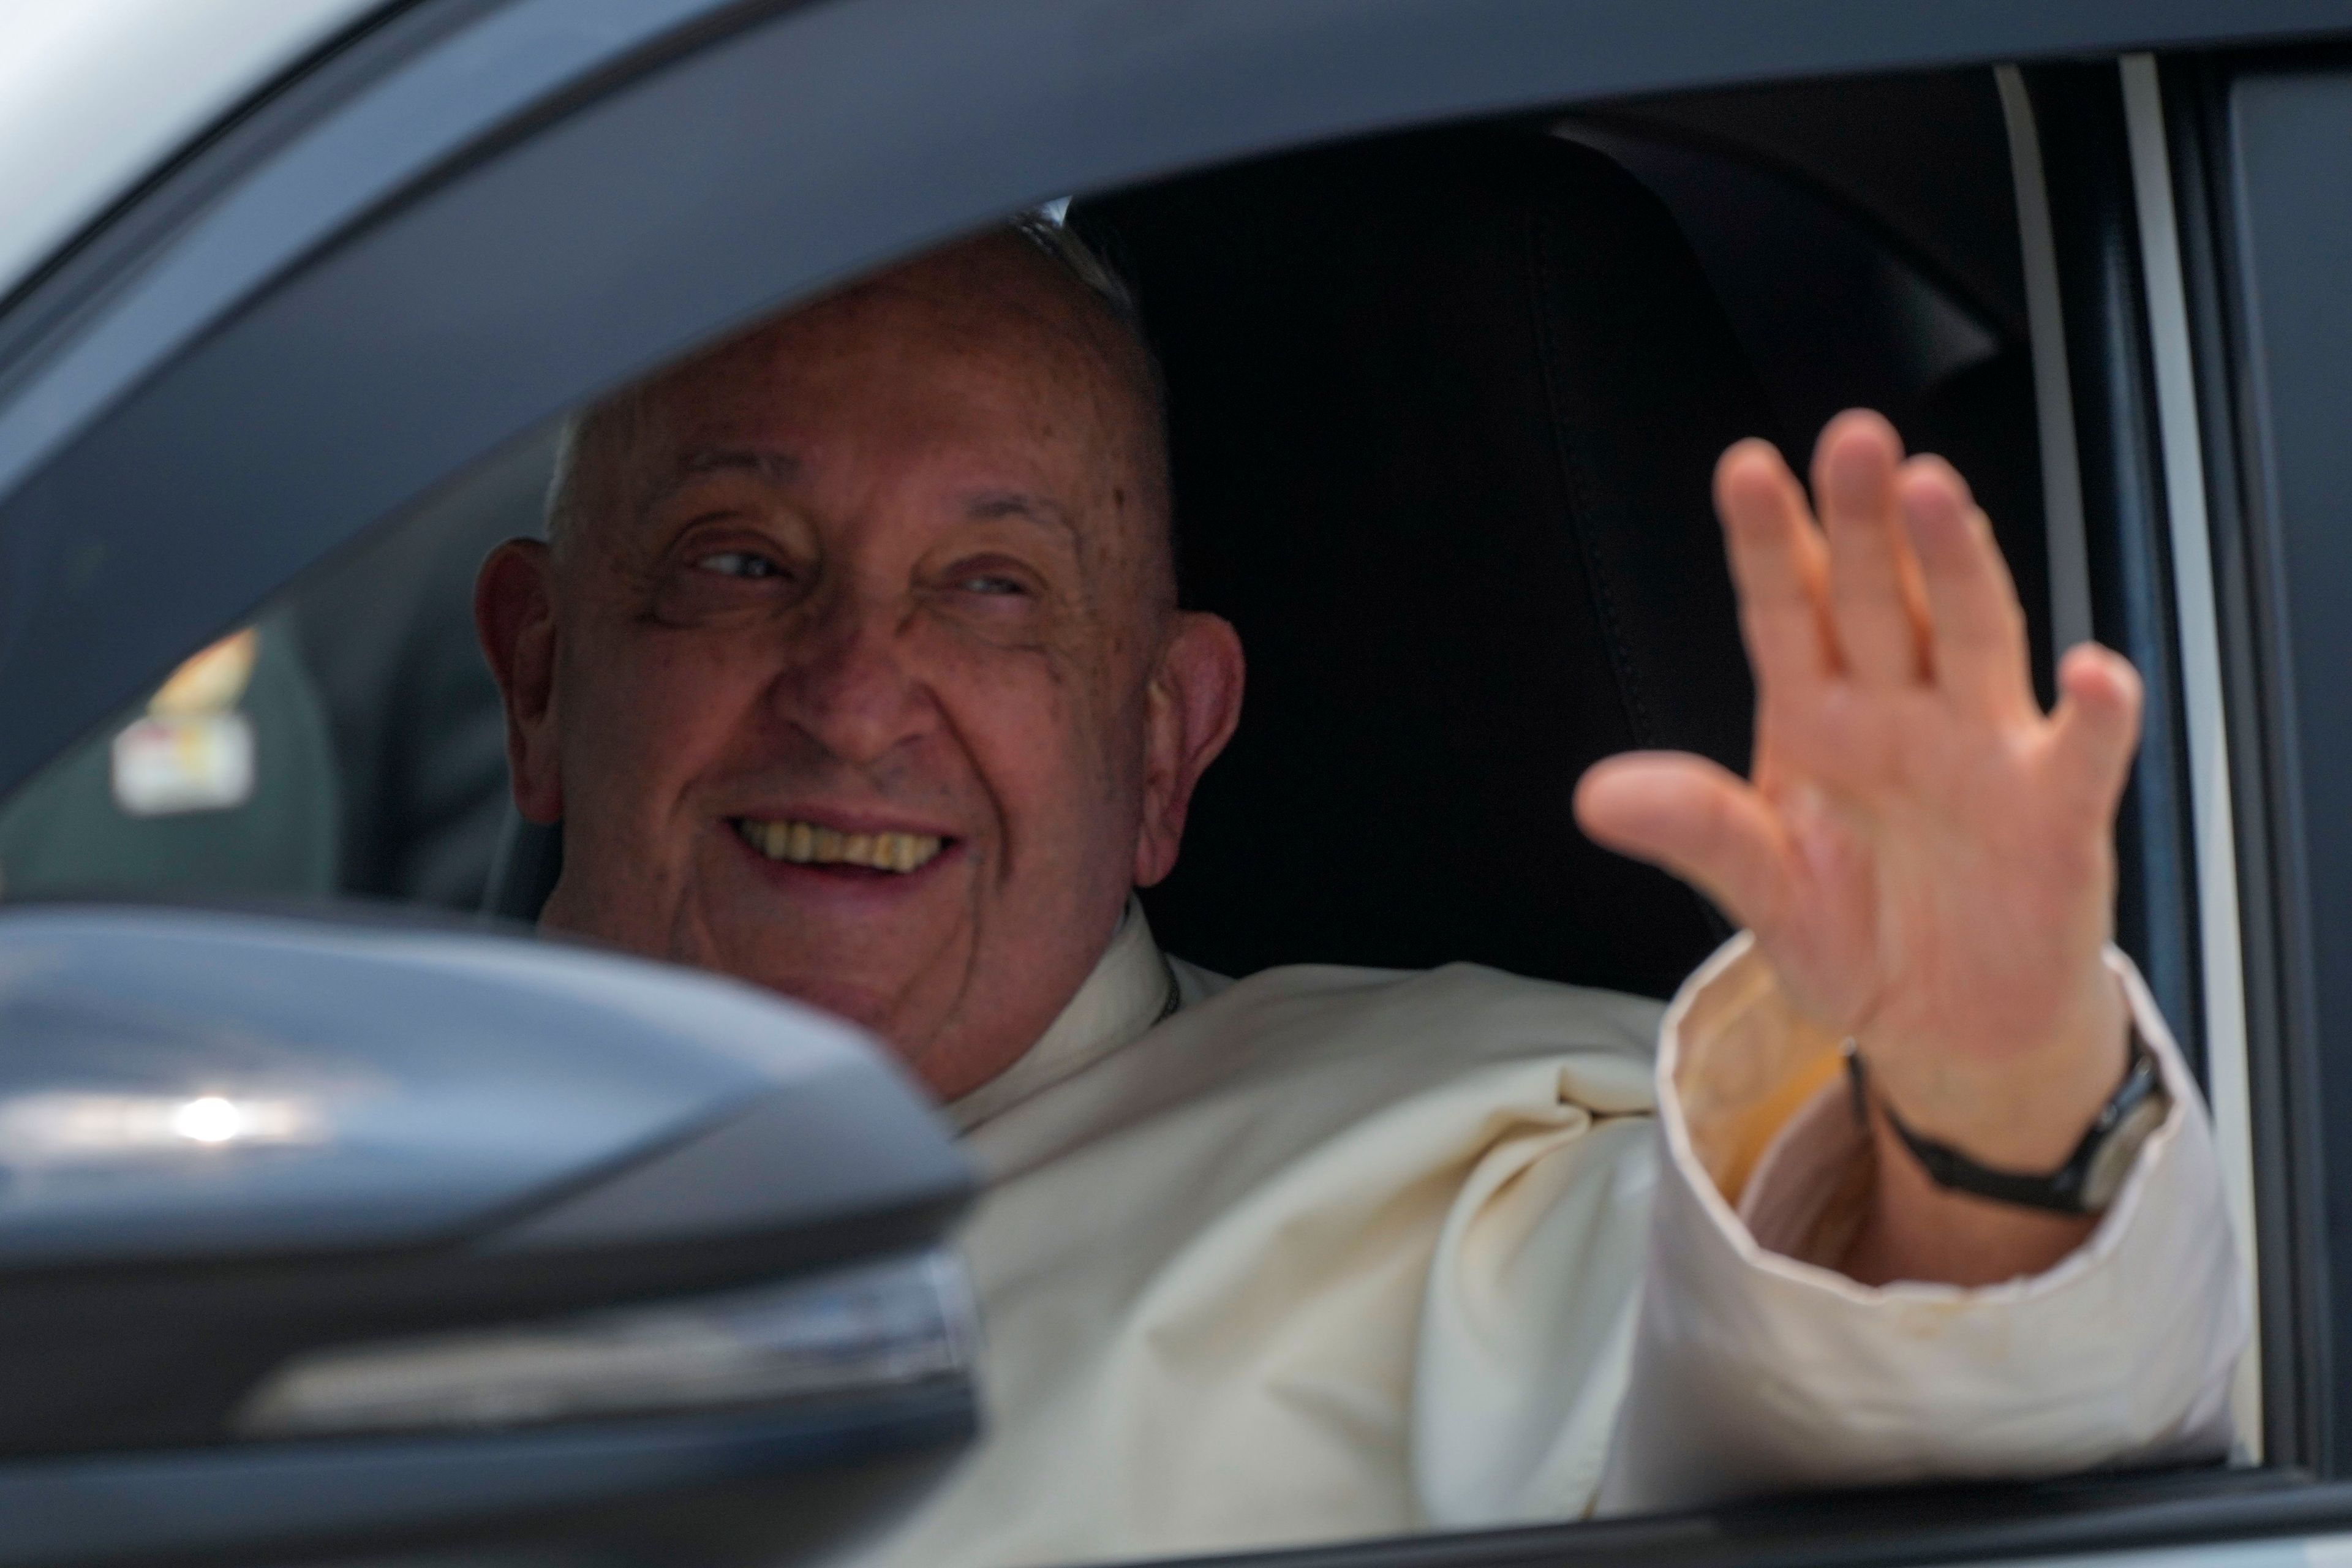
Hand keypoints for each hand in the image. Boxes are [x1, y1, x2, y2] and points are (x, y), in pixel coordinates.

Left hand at [1575, 412, 2138, 1279]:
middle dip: (1865, 520)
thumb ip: (1696, 831)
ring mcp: (1980, 750)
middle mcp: (1898, 711)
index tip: (1745, 470)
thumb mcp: (1759, 890)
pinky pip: (2078, 753)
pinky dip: (2094, 714)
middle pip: (1879, 598)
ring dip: (1957, 565)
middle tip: (1851, 441)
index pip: (1785, 611)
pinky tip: (2092, 670)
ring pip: (1970, 636)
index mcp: (1815, 716)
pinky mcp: (2054, 812)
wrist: (1949, 1027)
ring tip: (1936, 493)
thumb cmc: (1858, 936)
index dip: (1769, 542)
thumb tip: (1596, 796)